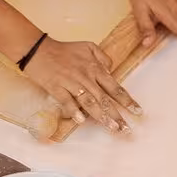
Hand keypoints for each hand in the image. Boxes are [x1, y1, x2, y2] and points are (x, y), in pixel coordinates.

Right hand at [23, 37, 141, 134]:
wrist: (38, 49)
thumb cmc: (64, 50)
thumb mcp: (88, 46)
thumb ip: (103, 58)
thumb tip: (111, 70)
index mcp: (95, 69)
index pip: (115, 87)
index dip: (127, 100)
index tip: (137, 112)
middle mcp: (86, 78)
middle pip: (105, 99)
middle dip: (117, 115)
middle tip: (126, 130)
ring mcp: (71, 83)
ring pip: (89, 102)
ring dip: (101, 116)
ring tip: (111, 128)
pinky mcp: (57, 88)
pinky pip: (67, 101)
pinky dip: (74, 111)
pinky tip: (81, 121)